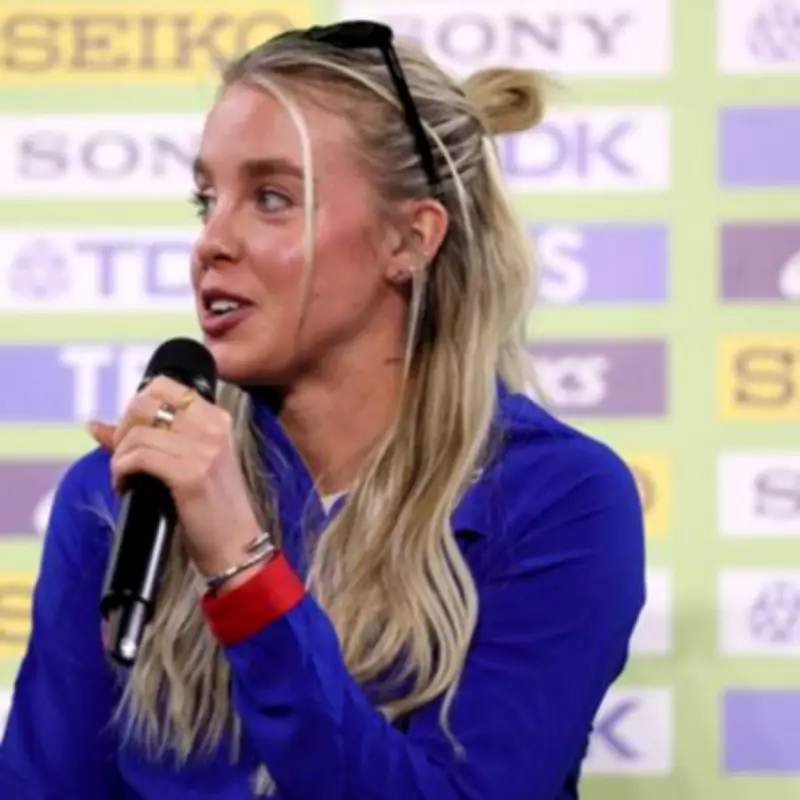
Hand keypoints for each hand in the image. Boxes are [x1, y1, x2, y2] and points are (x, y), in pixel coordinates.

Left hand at [88, 376, 263, 581]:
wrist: (236, 544)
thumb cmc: (210, 507)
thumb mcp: (187, 464)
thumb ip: (146, 439)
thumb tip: (94, 424)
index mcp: (217, 418)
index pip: (164, 385)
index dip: (136, 405)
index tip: (132, 432)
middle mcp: (214, 428)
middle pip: (145, 404)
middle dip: (122, 430)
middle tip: (123, 457)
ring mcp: (205, 450)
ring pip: (138, 433)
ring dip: (120, 457)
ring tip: (125, 478)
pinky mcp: (191, 474)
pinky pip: (138, 458)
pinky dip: (121, 472)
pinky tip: (126, 487)